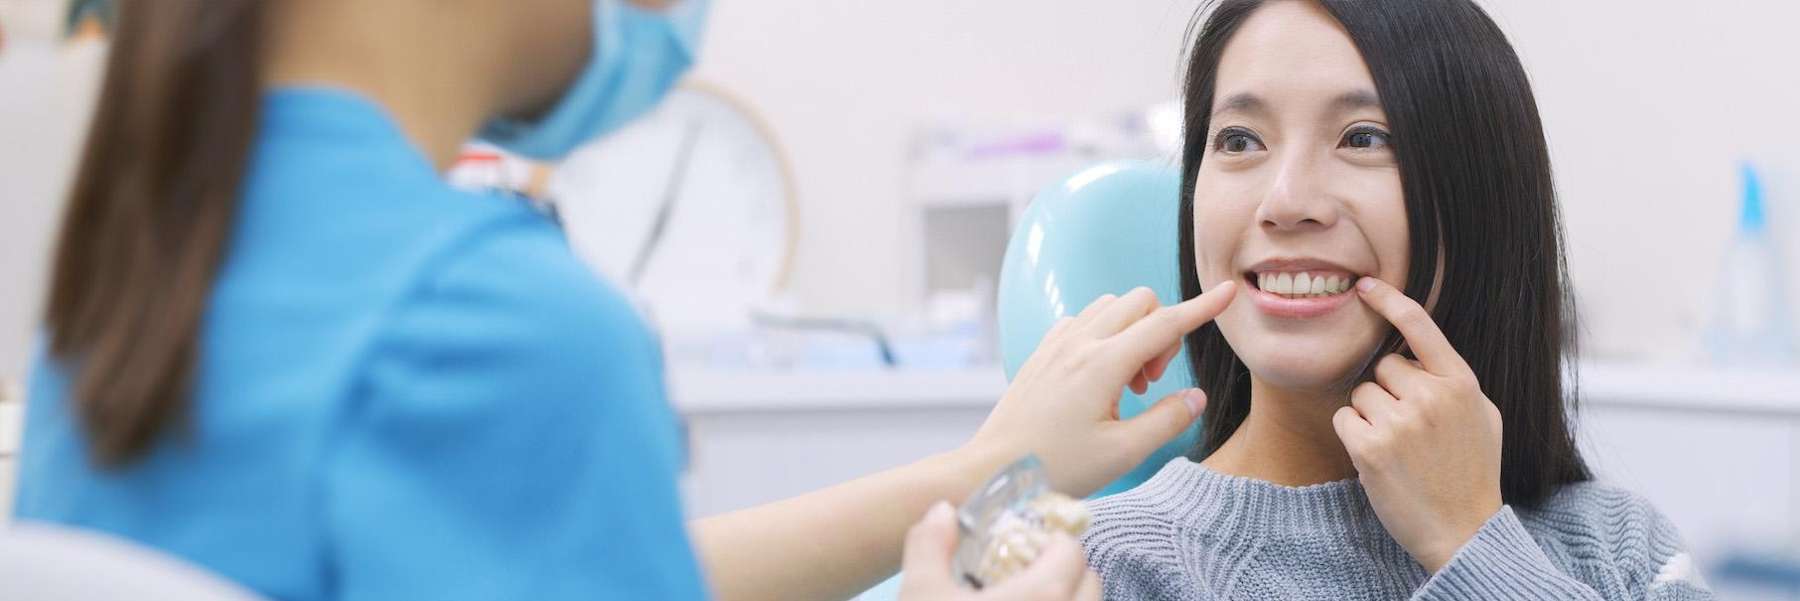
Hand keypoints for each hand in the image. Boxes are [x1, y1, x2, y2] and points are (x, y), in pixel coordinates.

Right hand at [898, 502, 1099, 600]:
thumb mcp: (920, 592)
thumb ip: (930, 544)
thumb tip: (942, 511)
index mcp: (1044, 594)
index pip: (1071, 551)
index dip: (1047, 542)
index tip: (1022, 546)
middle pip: (1089, 582)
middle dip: (1065, 570)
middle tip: (1026, 571)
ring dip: (1066, 596)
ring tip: (1025, 595)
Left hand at [963, 282, 1236, 496]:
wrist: (993, 471)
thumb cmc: (1057, 467)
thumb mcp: (1123, 453)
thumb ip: (1166, 420)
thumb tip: (1195, 397)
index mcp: (1102, 364)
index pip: (1166, 323)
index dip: (1202, 308)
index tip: (1228, 293)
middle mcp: (1078, 343)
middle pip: (1140, 302)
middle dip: (1161, 332)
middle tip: (1150, 383)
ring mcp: (1056, 344)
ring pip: (1110, 307)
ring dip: (1132, 332)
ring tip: (1125, 384)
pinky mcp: (1041, 353)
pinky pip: (1083, 321)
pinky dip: (1104, 336)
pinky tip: (1099, 379)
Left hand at [1331, 277, 1502, 572]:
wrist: (1464, 532)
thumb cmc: (1473, 473)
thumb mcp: (1482, 417)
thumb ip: (1453, 381)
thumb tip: (1422, 353)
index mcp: (1461, 383)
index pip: (1420, 326)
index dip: (1389, 300)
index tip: (1365, 286)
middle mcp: (1431, 396)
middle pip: (1382, 368)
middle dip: (1387, 392)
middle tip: (1409, 430)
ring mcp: (1400, 421)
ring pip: (1360, 394)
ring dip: (1370, 416)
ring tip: (1398, 449)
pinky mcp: (1370, 447)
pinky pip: (1344, 419)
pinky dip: (1353, 436)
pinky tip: (1378, 459)